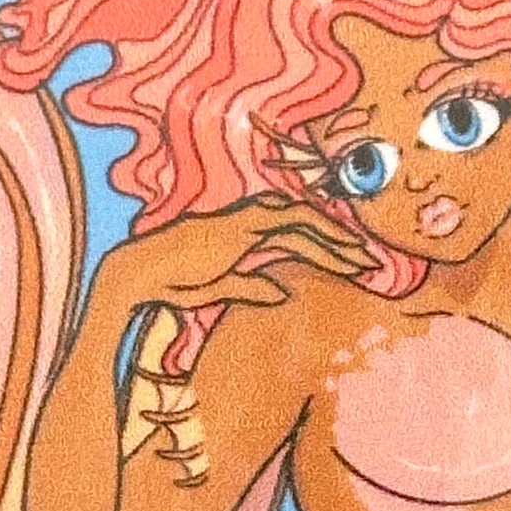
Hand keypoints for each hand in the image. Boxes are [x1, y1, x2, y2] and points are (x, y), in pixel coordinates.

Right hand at [99, 195, 374, 312]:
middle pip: (306, 223)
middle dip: (340, 241)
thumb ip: (251, 286)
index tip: (350, 262)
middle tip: (371, 261)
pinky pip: (293, 227)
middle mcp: (248, 218)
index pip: (293, 230)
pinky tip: (341, 255)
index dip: (324, 244)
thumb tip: (283, 292)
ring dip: (338, 241)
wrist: (140, 273)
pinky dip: (320, 238)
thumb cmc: (172, 282)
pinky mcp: (243, 227)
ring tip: (365, 261)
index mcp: (243, 229)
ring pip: (306, 223)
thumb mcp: (220, 287)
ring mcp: (246, 219)